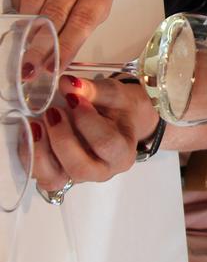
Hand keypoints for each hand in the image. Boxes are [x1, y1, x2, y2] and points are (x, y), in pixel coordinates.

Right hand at [8, 0, 126, 65]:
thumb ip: (92, 9)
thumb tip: (68, 45)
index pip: (85, 19)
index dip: (67, 46)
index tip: (53, 67)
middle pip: (56, 10)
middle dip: (41, 43)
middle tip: (29, 66)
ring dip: (26, 23)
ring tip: (22, 42)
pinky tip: (20, 11)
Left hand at [31, 75, 159, 194]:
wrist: (116, 120)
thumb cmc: (117, 108)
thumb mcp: (112, 93)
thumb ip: (92, 90)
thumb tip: (67, 83)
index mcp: (123, 153)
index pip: (106, 143)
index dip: (86, 121)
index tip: (73, 98)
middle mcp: (102, 171)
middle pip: (79, 167)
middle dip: (62, 139)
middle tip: (52, 112)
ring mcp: (78, 177)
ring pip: (55, 178)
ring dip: (40, 151)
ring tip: (36, 124)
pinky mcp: (59, 176)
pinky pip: (41, 175)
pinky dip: (30, 156)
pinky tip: (29, 133)